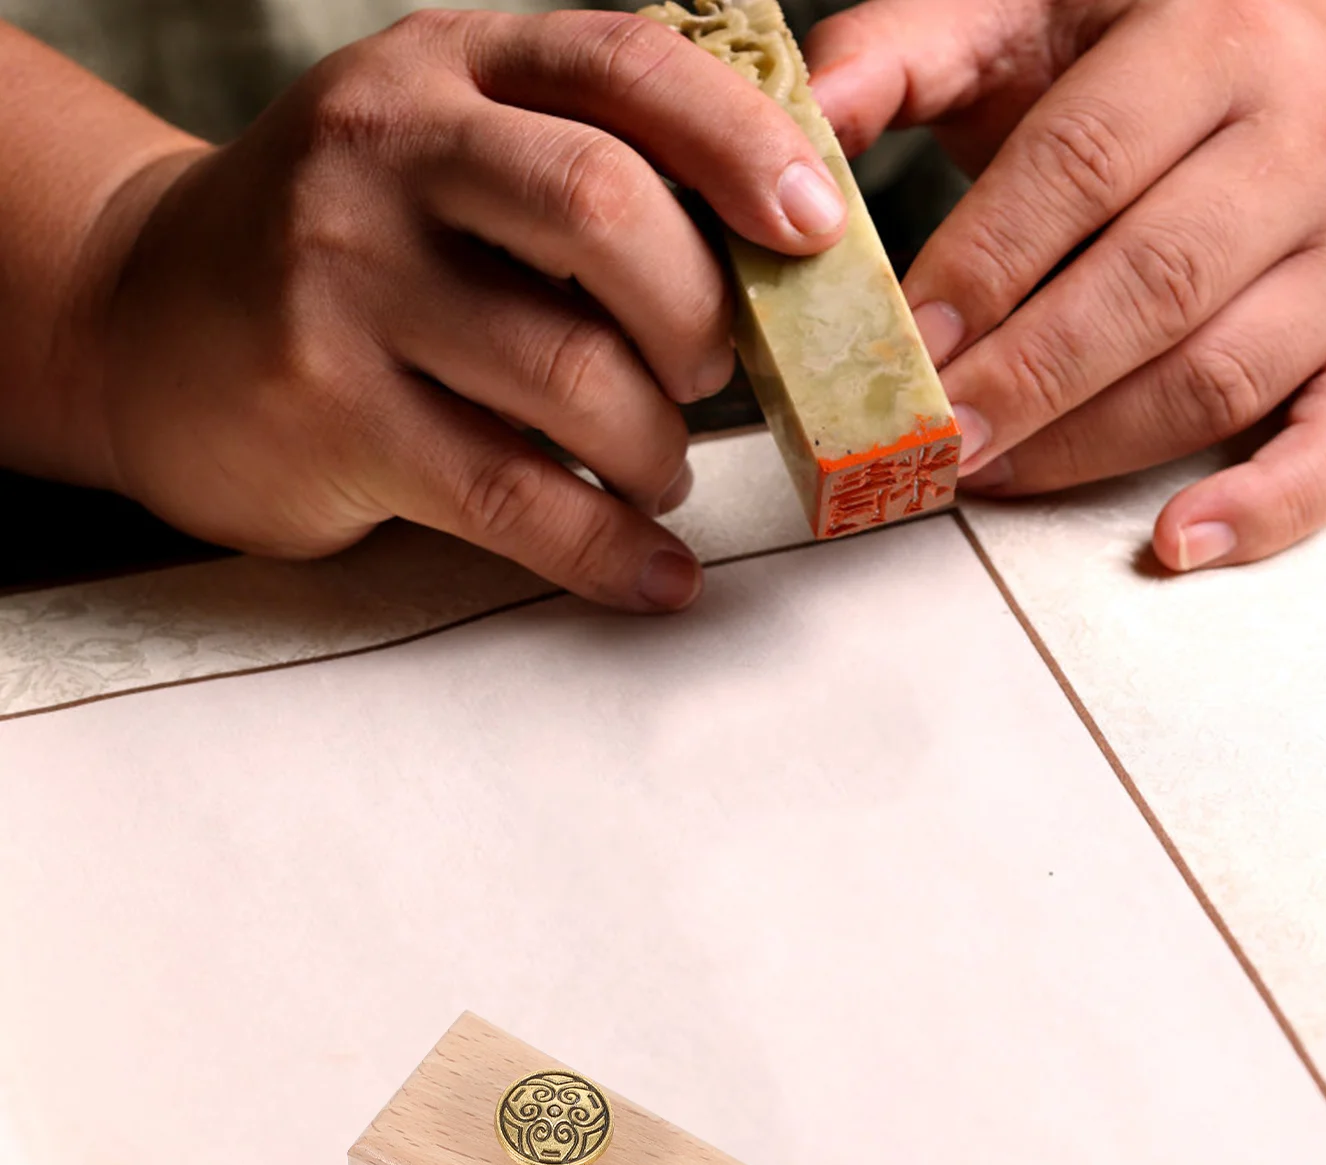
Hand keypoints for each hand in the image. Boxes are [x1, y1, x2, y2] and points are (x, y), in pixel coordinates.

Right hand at [94, 9, 847, 608]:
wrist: (147, 323)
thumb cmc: (348, 251)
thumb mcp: (447, 158)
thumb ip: (581, 172)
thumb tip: (768, 263)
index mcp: (450, 68)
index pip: (626, 69)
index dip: (744, 147)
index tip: (819, 229)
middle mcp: (388, 150)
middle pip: (608, 214)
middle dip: (703, 323)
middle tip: (712, 379)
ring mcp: (344, 277)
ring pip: (575, 376)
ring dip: (657, 451)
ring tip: (657, 469)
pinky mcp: (327, 408)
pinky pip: (515, 495)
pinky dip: (611, 552)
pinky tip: (655, 575)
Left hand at [807, 0, 1325, 570]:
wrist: (1323, 52)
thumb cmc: (1150, 55)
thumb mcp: (1031, 19)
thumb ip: (911, 50)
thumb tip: (808, 120)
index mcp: (1214, 42)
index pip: (1077, 173)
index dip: (981, 274)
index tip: (904, 355)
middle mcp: (1313, 138)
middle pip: (1151, 287)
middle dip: (1025, 382)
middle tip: (934, 445)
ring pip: (1220, 375)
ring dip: (1094, 447)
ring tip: (997, 477)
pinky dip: (1269, 507)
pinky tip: (1178, 541)